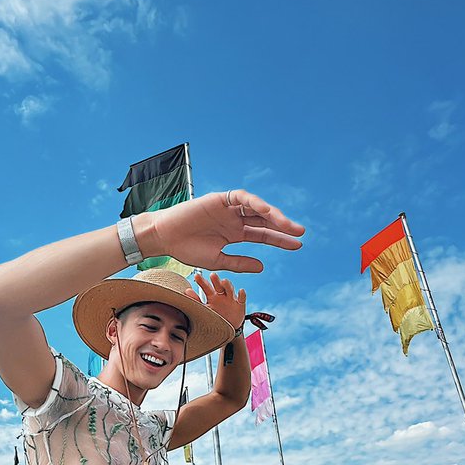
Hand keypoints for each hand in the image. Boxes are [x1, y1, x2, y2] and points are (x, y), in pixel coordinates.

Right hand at [137, 190, 303, 273]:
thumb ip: (239, 262)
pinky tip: (266, 211)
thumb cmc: (187, 249)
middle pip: (263, 221)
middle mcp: (234, 219)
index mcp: (235, 233)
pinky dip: (254, 202)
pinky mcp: (219, 199)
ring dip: (273, 215)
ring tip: (288, 225)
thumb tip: (263, 266)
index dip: (280, 240)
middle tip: (300, 234)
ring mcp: (227, 208)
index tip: (297, 246)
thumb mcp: (218, 260)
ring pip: (256, 208)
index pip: (263, 234)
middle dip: (282, 226)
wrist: (164, 238)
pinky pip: (240, 197)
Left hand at [186, 272, 246, 327]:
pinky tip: (240, 291)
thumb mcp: (205, 309)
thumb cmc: (214, 317)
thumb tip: (186, 291)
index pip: (206, 287)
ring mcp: (231, 299)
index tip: (196, 276)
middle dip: (216, 280)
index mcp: (212, 296)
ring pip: (229, 290)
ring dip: (227, 285)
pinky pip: (241, 299)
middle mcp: (221, 295)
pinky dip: (241, 295)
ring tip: (224, 281)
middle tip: (212, 275)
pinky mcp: (239, 305)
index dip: (202, 281)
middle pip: (218, 286)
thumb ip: (196, 300)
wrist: (227, 329)